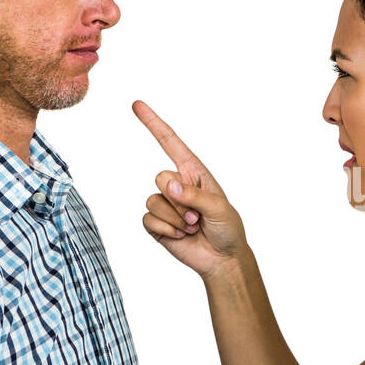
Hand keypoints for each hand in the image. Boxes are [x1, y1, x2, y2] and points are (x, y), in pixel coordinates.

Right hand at [133, 100, 246, 278]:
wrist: (222, 259)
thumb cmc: (227, 229)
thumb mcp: (219, 208)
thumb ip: (194, 195)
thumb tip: (168, 186)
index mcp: (194, 173)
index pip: (170, 143)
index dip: (153, 123)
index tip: (137, 105)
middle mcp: (177, 185)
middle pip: (160, 178)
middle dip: (179, 201)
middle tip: (198, 217)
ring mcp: (165, 204)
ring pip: (154, 201)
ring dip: (176, 218)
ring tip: (193, 226)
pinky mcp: (156, 223)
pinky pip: (148, 220)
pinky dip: (166, 229)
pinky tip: (181, 235)